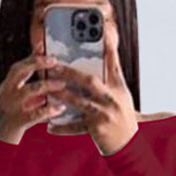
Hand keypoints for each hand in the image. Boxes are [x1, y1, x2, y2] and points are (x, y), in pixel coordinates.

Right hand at [0, 48, 68, 143]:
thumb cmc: (9, 118)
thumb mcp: (15, 100)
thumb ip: (29, 90)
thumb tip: (47, 80)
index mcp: (7, 86)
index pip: (19, 66)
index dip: (31, 56)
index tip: (43, 46)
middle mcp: (8, 93)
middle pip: (21, 71)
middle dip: (38, 63)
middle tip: (55, 61)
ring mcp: (12, 106)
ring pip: (32, 90)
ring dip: (49, 85)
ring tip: (62, 84)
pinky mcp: (18, 121)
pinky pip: (36, 113)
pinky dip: (50, 110)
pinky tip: (60, 108)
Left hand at [45, 26, 138, 155]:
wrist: (129, 145)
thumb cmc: (123, 117)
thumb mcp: (122, 95)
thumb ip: (112, 76)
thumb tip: (105, 53)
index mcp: (119, 89)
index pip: (113, 64)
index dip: (108, 47)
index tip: (102, 30)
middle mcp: (112, 100)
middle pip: (89, 81)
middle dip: (70, 72)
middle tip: (54, 66)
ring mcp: (104, 115)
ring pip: (79, 101)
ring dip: (61, 94)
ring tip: (47, 88)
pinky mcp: (97, 130)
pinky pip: (76, 127)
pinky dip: (63, 127)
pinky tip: (50, 126)